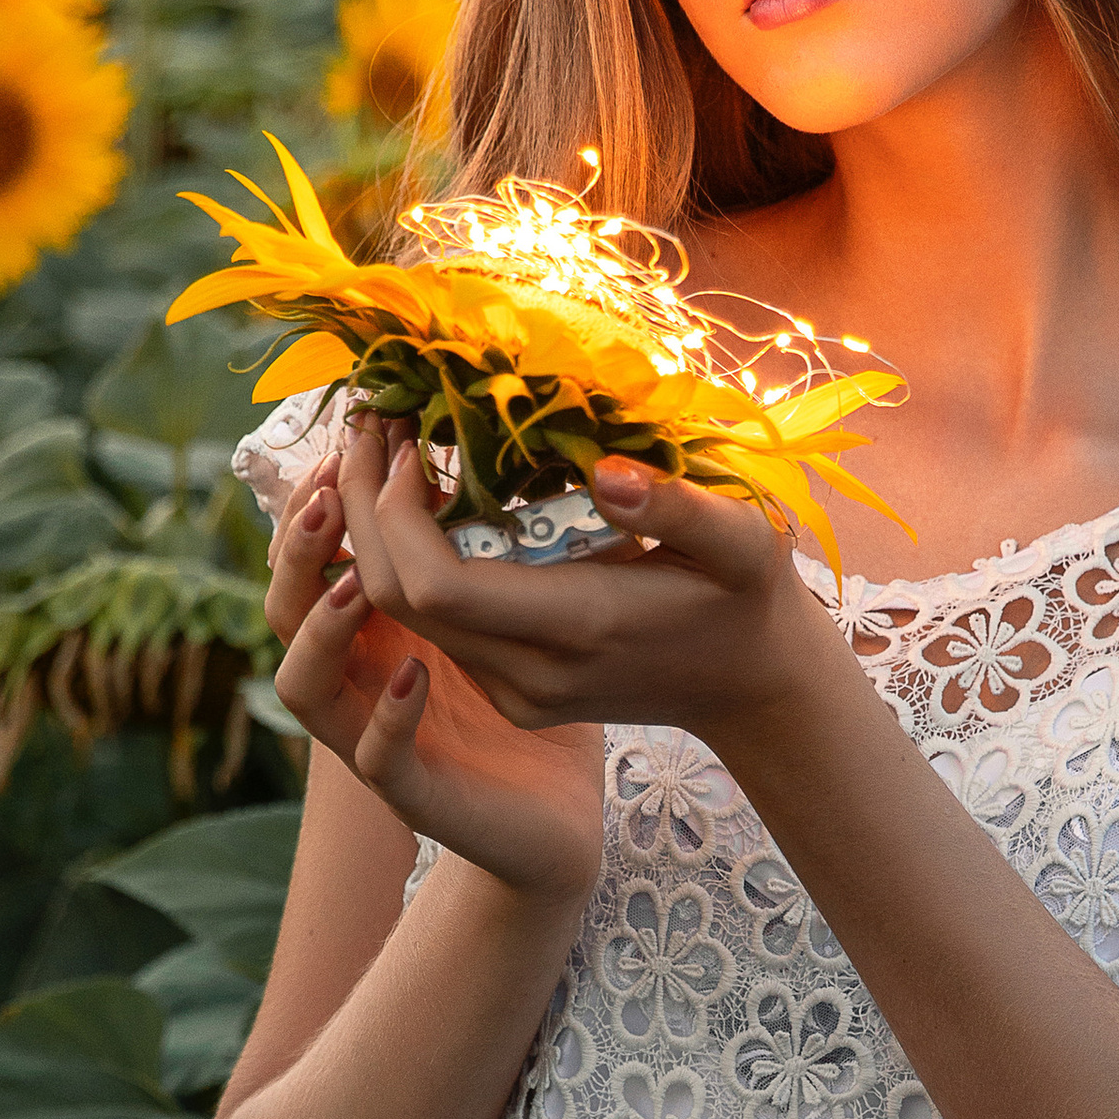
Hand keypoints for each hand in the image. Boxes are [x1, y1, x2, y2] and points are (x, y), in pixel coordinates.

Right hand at [264, 437, 607, 900]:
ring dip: (322, 629)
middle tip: (334, 494)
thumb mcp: (510, 617)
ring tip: (360, 581)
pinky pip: (375, 758)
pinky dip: (388, 716)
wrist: (561, 822)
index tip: (347, 445)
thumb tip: (491, 449)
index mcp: (373, 636)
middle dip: (300, 551)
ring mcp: (374, 740)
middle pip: (284, 611)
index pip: (309, 563)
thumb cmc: (538, 711)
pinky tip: (418, 673)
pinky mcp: (416, 795)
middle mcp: (358, 683)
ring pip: (303, 685)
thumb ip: (488, 552)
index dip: (311, 509)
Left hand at [323, 419, 850, 763]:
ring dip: (377, 533)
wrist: (754, 688)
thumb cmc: (750, 599)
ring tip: (388, 449)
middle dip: (363, 509)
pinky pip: (433, 628)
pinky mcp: (511, 693)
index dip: (395, 513)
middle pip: (396, 599)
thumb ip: (675, 506)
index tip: (410, 442)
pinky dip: (408, 562)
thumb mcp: (741, 542)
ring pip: (403, 617)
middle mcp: (530, 674)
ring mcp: (516, 692)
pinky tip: (422, 501)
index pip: (436, 586)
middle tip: (371, 425)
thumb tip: (604, 468)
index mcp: (579, 628)